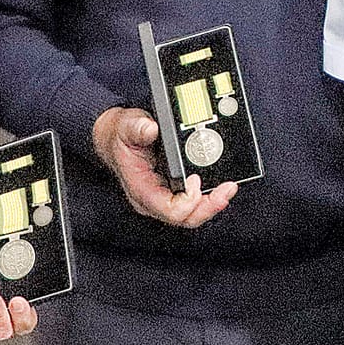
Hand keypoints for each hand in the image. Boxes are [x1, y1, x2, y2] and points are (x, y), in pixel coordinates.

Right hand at [92, 106, 235, 227]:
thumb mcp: (126, 126)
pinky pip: (192, 204)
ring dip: (212, 204)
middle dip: (209, 206)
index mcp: (141, 189)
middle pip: (185, 217)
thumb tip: (150, 128)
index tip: (196, 180)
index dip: (187, 201)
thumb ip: (137, 128)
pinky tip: (220, 187)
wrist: (115, 138)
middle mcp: (153, 199)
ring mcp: (163, 197)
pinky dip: (208, 197)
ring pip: (191, 214)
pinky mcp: (172, 192)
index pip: (168, 209)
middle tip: (227, 190)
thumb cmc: (121, 137)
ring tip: (228, 188)